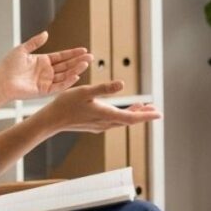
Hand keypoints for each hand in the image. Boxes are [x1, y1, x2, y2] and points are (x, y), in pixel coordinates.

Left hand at [0, 31, 93, 101]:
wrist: (1, 81)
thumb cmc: (8, 66)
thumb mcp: (21, 50)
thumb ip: (35, 42)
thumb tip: (46, 33)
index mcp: (42, 61)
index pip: (62, 56)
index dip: (72, 53)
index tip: (83, 50)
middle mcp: (46, 71)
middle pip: (66, 65)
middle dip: (79, 61)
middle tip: (90, 56)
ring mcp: (46, 81)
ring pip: (65, 75)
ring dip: (76, 69)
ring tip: (86, 63)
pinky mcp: (45, 91)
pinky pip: (59, 86)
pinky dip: (68, 81)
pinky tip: (76, 75)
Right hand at [41, 81, 161, 133]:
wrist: (51, 120)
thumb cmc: (66, 104)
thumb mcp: (86, 91)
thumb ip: (105, 88)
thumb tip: (122, 84)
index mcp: (106, 115)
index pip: (132, 117)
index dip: (147, 116)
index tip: (159, 114)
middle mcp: (105, 123)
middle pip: (129, 120)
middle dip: (143, 115)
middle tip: (156, 110)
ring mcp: (100, 126)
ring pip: (122, 121)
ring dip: (133, 114)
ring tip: (143, 108)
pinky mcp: (94, 125)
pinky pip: (114, 121)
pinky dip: (123, 116)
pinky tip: (122, 111)